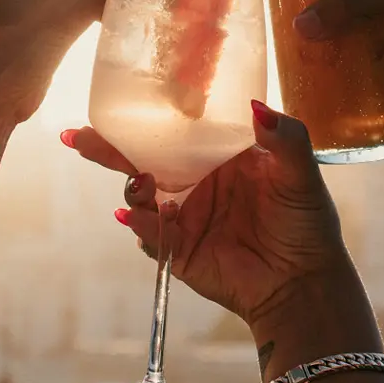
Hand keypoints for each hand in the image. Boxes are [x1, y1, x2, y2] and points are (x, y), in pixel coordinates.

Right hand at [65, 99, 353, 330]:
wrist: (302, 284)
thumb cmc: (307, 224)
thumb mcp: (302, 174)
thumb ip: (285, 138)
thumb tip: (256, 105)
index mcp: (220, 154)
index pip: (177, 127)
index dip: (148, 114)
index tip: (118, 98)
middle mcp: (197, 180)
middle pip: (143, 156)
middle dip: (106, 146)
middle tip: (76, 136)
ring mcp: (184, 214)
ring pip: (139, 193)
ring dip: (130, 185)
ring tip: (141, 183)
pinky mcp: (177, 248)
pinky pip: (147, 234)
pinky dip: (138, 224)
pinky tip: (136, 218)